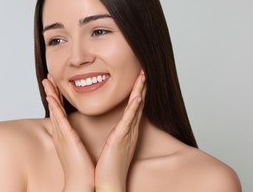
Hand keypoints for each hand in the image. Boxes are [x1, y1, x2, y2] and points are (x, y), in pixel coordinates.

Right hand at [42, 75, 94, 191]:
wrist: (82, 184)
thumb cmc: (82, 169)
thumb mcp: (80, 150)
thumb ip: (78, 140)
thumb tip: (80, 135)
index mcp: (66, 136)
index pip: (60, 112)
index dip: (56, 98)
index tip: (54, 86)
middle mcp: (61, 134)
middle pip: (54, 108)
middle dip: (50, 92)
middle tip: (47, 77)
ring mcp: (62, 135)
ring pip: (54, 109)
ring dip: (50, 94)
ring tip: (47, 80)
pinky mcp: (66, 137)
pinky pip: (59, 117)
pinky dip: (54, 105)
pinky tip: (51, 95)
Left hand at [95, 71, 145, 191]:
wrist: (108, 184)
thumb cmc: (108, 167)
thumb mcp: (112, 146)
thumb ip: (115, 135)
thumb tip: (114, 129)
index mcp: (126, 131)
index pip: (133, 107)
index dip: (136, 92)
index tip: (138, 78)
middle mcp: (130, 131)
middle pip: (137, 104)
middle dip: (141, 87)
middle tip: (144, 71)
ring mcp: (127, 134)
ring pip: (135, 108)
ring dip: (140, 91)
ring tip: (143, 76)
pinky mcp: (121, 139)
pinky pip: (129, 121)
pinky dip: (134, 108)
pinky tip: (138, 97)